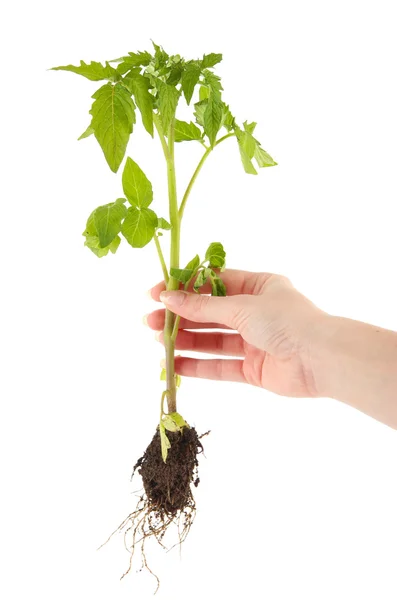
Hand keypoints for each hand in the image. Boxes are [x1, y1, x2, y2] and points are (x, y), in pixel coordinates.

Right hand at [146, 269, 326, 397]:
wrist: (320, 359)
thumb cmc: (286, 320)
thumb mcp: (241, 306)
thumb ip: (203, 306)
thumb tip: (168, 297)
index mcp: (258, 286)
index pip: (212, 283)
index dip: (184, 288)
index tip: (155, 293)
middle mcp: (255, 312)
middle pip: (209, 314)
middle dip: (179, 317)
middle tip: (149, 321)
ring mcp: (254, 341)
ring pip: (212, 340)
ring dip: (185, 340)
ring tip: (157, 342)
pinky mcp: (253, 368)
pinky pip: (220, 366)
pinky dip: (198, 366)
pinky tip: (174, 366)